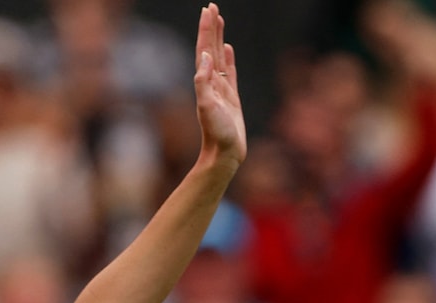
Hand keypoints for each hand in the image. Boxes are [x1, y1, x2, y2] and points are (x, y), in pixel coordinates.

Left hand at [194, 3, 245, 165]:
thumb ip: (203, 83)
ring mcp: (221, 89)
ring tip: (218, 20)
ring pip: (219, 57)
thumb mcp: (207, 107)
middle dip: (210, 28)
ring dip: (218, 38)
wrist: (224, 154)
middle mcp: (211, 83)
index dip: (205, 30)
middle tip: (211, 7)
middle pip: (209, 48)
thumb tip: (205, 57)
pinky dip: (228, 58)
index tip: (208, 10)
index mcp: (205, 82)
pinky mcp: (231, 97)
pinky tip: (228, 49)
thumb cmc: (217, 134)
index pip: (204, 50)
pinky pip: (230, 72)